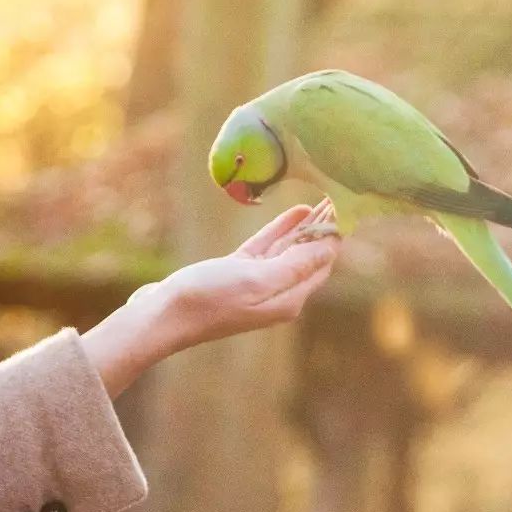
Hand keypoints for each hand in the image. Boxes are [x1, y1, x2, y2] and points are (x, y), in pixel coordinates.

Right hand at [151, 200, 340, 348]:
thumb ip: (296, 265)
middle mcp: (278, 293)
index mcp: (289, 298)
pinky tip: (295, 213)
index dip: (335, 235)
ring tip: (325, 201)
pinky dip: (281, 231)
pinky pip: (267, 249)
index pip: (322, 262)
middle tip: (341, 196)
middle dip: (326, 229)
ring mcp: (256, 283)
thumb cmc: (209, 298)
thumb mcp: (257, 279)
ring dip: (307, 226)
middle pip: (310, 255)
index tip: (348, 206)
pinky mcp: (237, 274)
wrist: (162, 315)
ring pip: (290, 250)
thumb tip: (332, 248)